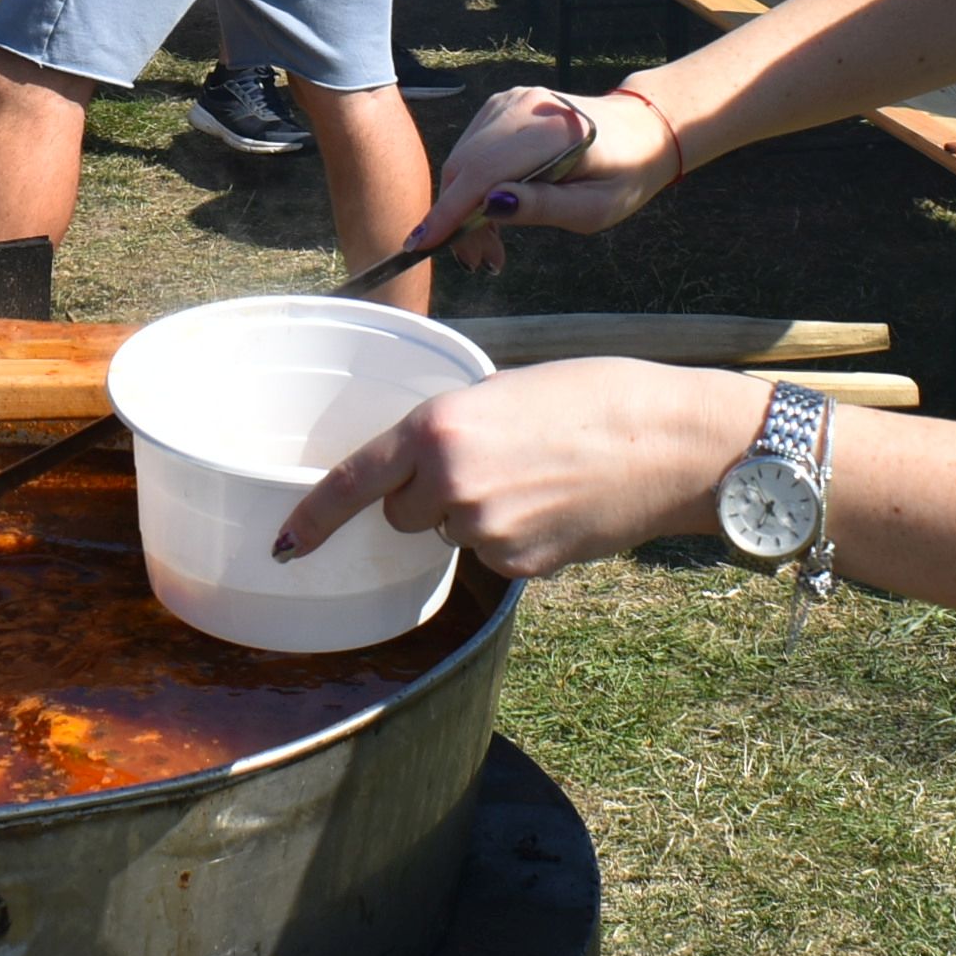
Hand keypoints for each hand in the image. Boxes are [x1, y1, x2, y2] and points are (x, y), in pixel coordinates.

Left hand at [272, 358, 760, 574]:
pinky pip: (491, 555)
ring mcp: (486, 533)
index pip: (354, 481)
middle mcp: (451, 485)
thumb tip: (422, 463)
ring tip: (533, 475)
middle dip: (425, 493)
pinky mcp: (520, 566)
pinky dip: (512, 535)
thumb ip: (450, 426)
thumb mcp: (502, 389)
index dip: (313, 517)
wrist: (671, 443)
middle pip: (401, 511)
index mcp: (438, 428)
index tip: (285, 545)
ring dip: (472, 512)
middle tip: (486, 459)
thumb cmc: (595, 396)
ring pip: (448, 532)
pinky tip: (553, 505)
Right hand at [393, 86, 684, 267]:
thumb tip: (490, 206)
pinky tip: (492, 213)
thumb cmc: (623, 175)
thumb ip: (544, 206)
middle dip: (458, 219)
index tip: (422, 245)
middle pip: (465, 166)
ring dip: (464, 206)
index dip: (450, 211)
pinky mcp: (502, 106)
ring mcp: (509, 101)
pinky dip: (472, 186)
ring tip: (490, 247)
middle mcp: (522, 107)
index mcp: (552, 131)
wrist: (640, 130)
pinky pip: (472, 150)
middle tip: (479, 261)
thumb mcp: (594, 208)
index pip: (484, 170)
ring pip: (463, 160)